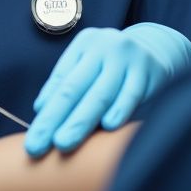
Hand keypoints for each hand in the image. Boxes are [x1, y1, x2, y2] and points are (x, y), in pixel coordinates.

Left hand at [25, 23, 190, 156]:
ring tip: (63, 142)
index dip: (45, 112)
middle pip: (74, 88)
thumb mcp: (91, 65)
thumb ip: (69, 84)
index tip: (32, 140)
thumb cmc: (115, 65)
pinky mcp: (149, 68)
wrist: (159, 48)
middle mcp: (103, 46)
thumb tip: (41, 108)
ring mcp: (126, 56)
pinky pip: (132, 92)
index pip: (60, 82)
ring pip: (100, 93)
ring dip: (81, 120)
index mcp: (83, 45)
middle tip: (37, 146)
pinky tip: (108, 126)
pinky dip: (120, 109)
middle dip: (54, 120)